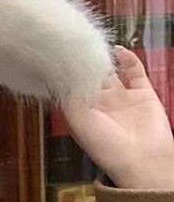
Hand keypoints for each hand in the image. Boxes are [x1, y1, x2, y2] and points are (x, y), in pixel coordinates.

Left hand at [60, 46, 173, 189]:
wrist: (141, 159)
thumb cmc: (105, 146)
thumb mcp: (78, 120)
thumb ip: (69, 97)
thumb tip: (59, 76)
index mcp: (83, 113)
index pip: (71, 88)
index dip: (66, 73)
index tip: (57, 54)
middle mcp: (101, 105)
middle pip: (90, 77)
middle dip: (82, 63)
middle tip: (74, 43)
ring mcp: (123, 98)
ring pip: (111, 72)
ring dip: (104, 59)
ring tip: (95, 43)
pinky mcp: (143, 93)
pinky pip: (135, 71)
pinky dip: (128, 59)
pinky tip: (118, 50)